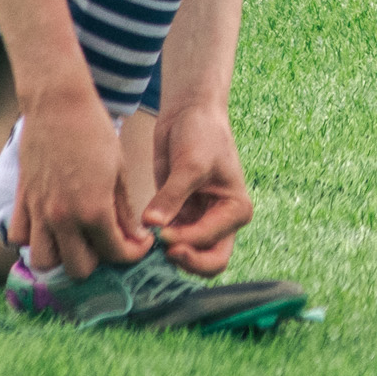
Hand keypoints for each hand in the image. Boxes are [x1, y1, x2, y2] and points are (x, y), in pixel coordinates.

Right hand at [12, 96, 148, 280]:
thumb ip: (124, 210)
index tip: (139, 242)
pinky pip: (18, 237)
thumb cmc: (95, 131)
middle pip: (78, 269)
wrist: (58, 104)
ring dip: (61, 257)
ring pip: (43, 261)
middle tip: (108, 241)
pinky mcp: (22, 201)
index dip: (133, 252)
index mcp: (93, 210)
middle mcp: (62, 218)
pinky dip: (32, 239)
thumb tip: (134, 237)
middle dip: (99, 261)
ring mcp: (38, 211)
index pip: (115, 253)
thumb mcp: (119, 171)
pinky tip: (49, 226)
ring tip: (76, 240)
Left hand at [147, 105, 254, 276]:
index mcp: (236, 210)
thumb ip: (172, 196)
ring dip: (168, 254)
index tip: (161, 233)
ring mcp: (199, 221)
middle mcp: (221, 221)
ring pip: (188, 255)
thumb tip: (151, 224)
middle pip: (209, 262)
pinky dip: (156, 243)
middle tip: (160, 252)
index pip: (212, 242)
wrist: (189, 113)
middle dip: (186, 261)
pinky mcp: (178, 216)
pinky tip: (140, 236)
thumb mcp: (190, 164)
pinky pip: (169, 241)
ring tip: (147, 243)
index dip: (186, 242)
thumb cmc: (201, 134)